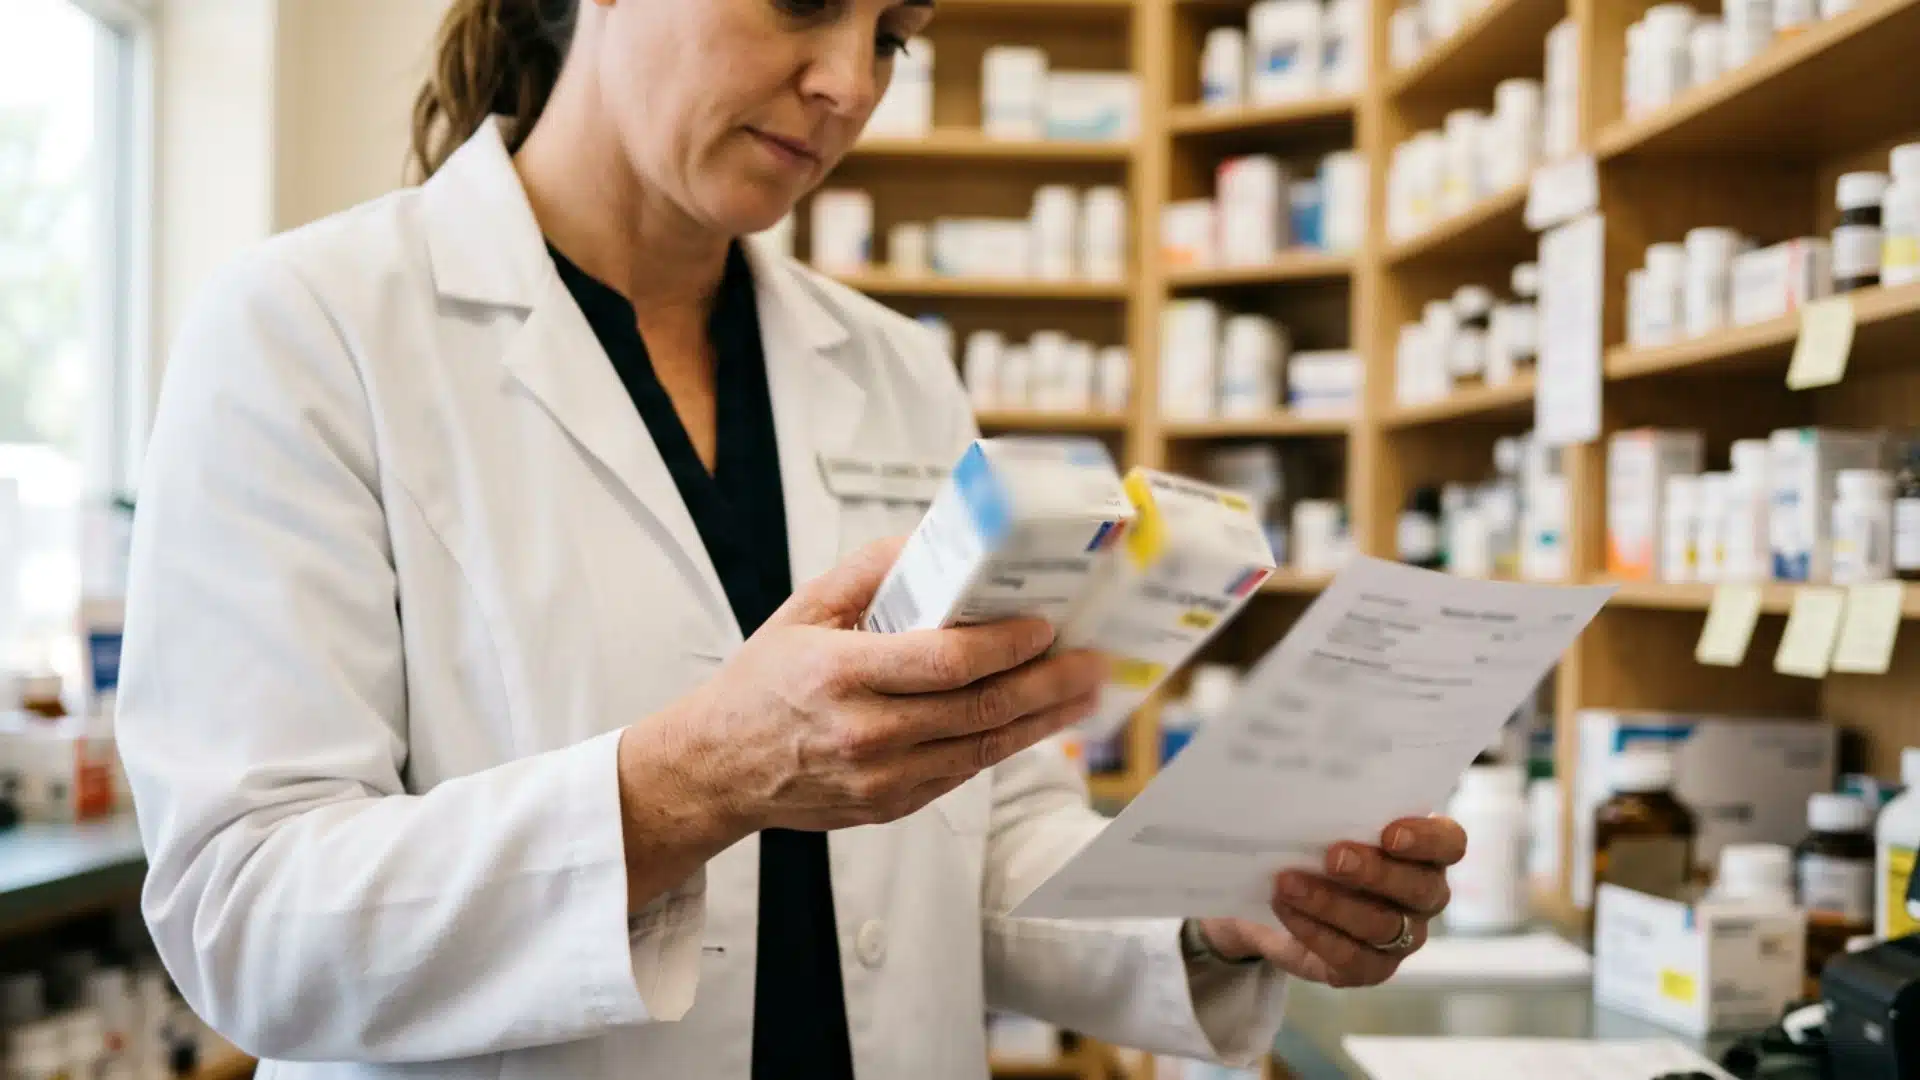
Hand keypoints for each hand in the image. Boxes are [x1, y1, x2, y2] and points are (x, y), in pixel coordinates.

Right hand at [642, 537, 1105, 835]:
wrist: (718, 769)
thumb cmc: (761, 685)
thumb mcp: (801, 611)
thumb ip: (869, 571)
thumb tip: (933, 542)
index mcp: (840, 675)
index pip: (943, 662)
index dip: (1003, 646)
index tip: (1043, 626)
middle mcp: (865, 733)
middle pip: (978, 710)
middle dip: (1045, 683)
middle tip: (1089, 660)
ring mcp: (882, 779)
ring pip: (982, 749)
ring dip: (1041, 720)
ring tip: (1082, 692)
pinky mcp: (891, 806)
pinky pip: (962, 773)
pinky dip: (1004, 745)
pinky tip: (1034, 722)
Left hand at [1194, 816, 1467, 987]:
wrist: (1277, 896)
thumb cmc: (1315, 845)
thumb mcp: (1324, 821)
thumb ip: (1334, 808)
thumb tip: (1311, 786)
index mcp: (1426, 850)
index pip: (1449, 843)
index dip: (1426, 840)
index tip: (1389, 834)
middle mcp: (1424, 895)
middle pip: (1420, 889)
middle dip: (1375, 872)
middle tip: (1333, 857)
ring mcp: (1403, 937)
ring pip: (1383, 926)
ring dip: (1333, 903)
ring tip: (1289, 884)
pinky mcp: (1371, 968)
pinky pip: (1352, 957)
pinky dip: (1315, 932)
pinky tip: (1287, 910)